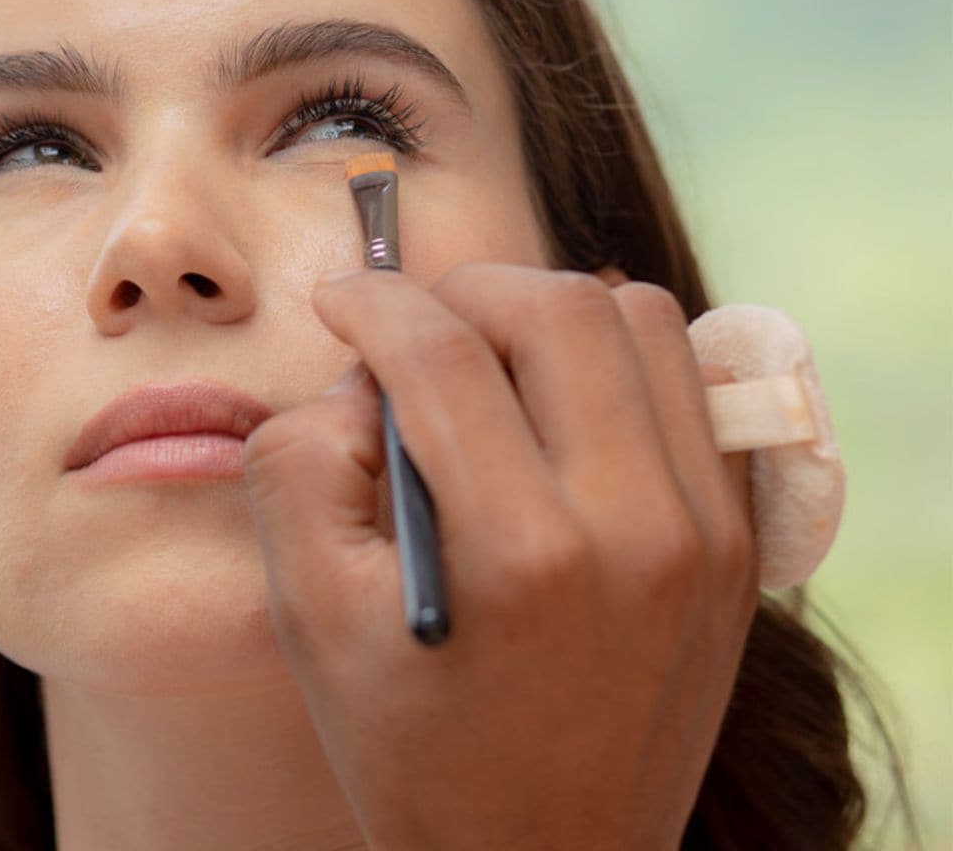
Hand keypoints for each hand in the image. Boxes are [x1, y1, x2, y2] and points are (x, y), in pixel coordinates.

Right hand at [241, 263, 756, 849]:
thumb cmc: (410, 744)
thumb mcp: (308, 617)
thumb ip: (300, 465)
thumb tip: (360, 372)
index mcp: (521, 555)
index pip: (441, 351)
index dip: (371, 301)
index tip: (339, 301)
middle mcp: (638, 530)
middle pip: (559, 308)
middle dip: (463, 290)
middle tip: (410, 330)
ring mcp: (705, 534)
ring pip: (641, 321)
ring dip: (547, 313)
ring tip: (485, 362)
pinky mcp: (735, 542)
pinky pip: (687, 384)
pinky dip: (615, 363)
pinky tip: (553, 408)